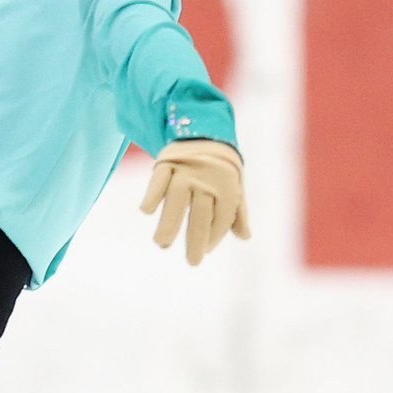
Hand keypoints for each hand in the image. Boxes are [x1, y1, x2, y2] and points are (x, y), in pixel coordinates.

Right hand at [139, 139, 251, 265]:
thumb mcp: (234, 186)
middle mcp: (207, 178)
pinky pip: (159, 179)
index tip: (204, 252)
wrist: (204, 130)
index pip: (221, 217)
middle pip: (200, 214)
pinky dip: (152, 193)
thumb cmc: (220, 167)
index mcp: (227, 185)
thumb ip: (237, 212)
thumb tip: (245, 236)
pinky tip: (147, 211)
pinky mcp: (167, 161)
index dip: (214, 237)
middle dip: (196, 239)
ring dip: (169, 222)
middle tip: (193, 262)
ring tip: (162, 244)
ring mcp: (185, 170)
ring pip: (176, 199)